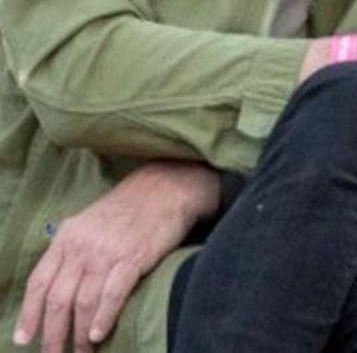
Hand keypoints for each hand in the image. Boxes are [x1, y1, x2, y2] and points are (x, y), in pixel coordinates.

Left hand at [14, 161, 218, 352]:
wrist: (166, 187)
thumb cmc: (129, 208)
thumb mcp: (90, 222)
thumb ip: (73, 249)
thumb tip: (60, 283)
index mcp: (66, 237)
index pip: (39, 282)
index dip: (29, 314)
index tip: (24, 338)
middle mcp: (82, 247)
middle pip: (58, 299)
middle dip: (53, 333)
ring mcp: (107, 252)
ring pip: (83, 302)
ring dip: (80, 333)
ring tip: (82, 351)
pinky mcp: (134, 258)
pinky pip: (112, 294)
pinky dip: (103, 318)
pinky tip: (99, 334)